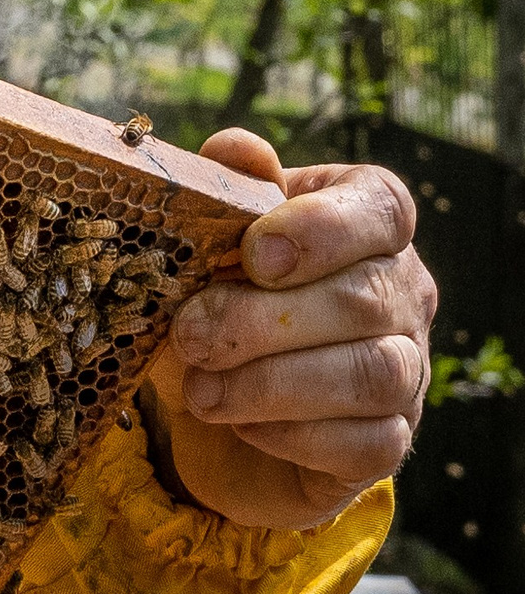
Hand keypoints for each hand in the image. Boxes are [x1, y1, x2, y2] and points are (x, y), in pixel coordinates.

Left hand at [153, 129, 437, 528]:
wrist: (215, 403)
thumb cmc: (217, 298)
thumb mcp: (206, 240)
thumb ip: (222, 190)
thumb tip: (236, 150)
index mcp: (365, 225)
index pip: (381, 208)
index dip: (322, 228)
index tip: (253, 253)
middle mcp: (402, 293)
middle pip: (363, 299)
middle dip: (260, 320)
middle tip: (187, 333)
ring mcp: (407, 369)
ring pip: (370, 374)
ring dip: (269, 383)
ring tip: (200, 389)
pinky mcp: (388, 441)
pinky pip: (362, 443)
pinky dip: (289, 434)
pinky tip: (236, 423)